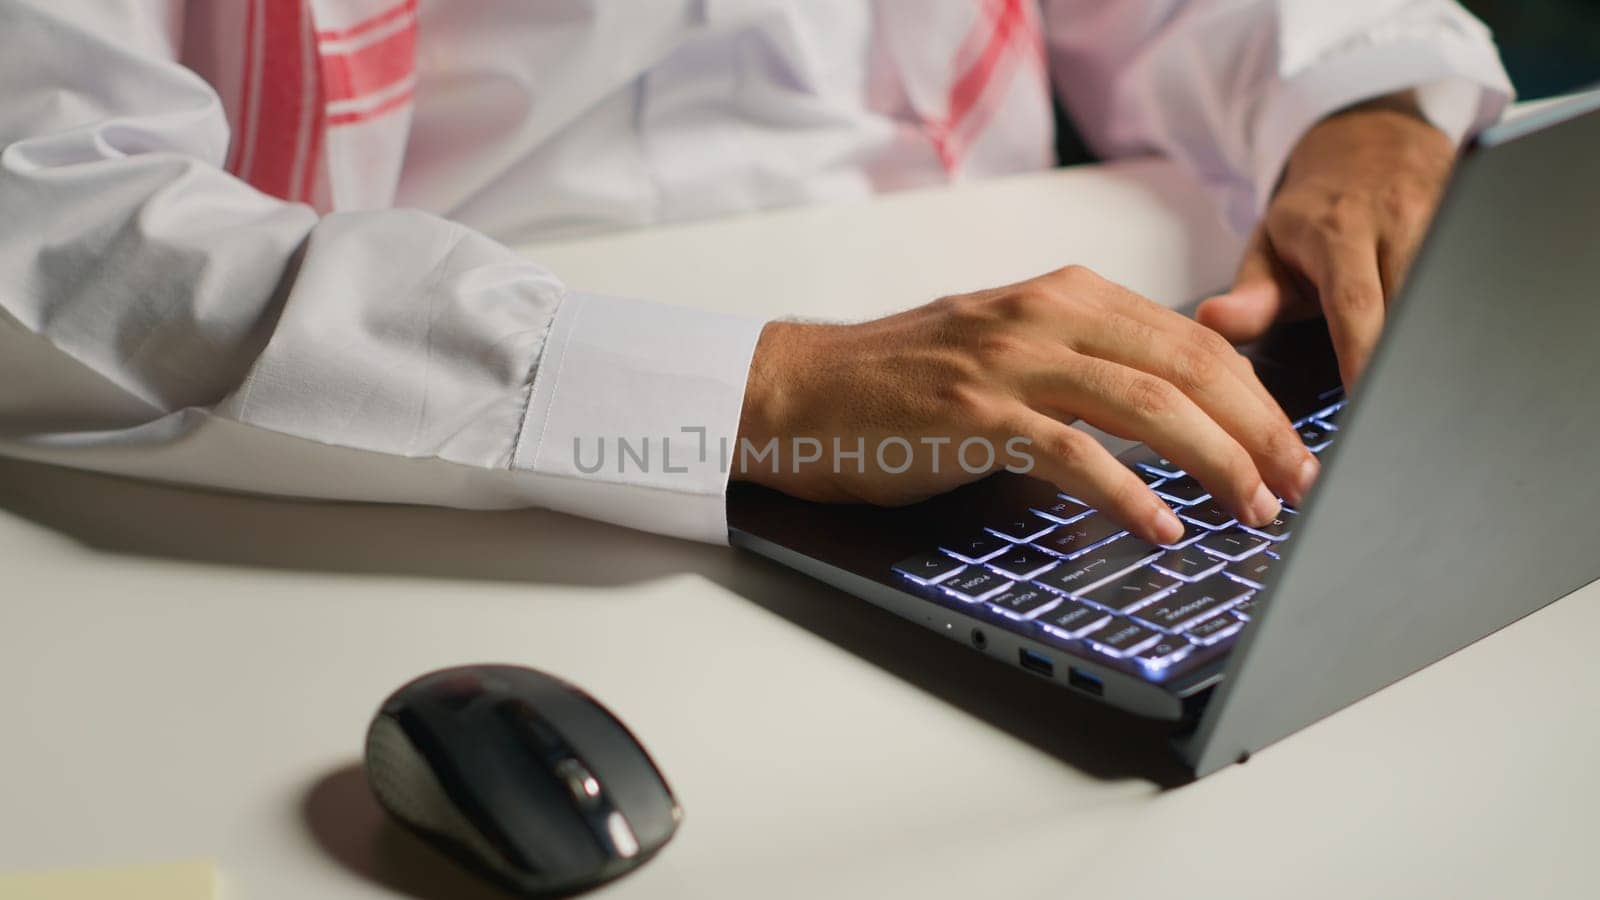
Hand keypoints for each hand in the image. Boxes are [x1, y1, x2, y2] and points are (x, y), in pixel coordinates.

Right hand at [735, 266, 1319, 543]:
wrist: (797, 391)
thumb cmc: (900, 380)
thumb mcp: (1006, 346)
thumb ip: (1084, 362)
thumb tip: (1176, 413)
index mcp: (1063, 294)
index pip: (1193, 336)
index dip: (1256, 395)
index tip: (1291, 446)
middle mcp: (1043, 314)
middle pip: (1188, 365)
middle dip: (1257, 430)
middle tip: (1297, 484)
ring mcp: (1007, 361)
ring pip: (1147, 403)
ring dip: (1214, 462)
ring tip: (1251, 509)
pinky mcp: (972, 414)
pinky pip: (1073, 453)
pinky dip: (1128, 494)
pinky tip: (1160, 527)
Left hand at [1197, 92, 1456, 386]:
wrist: (1372, 141)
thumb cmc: (1315, 211)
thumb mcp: (1270, 247)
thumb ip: (1249, 296)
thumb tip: (1210, 322)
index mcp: (1341, 231)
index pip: (1355, 303)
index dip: (1361, 357)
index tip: (1364, 403)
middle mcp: (1400, 223)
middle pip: (1413, 308)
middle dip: (1405, 364)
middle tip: (1391, 418)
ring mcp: (1447, 223)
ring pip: (1448, 301)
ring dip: (1436, 350)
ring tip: (1419, 401)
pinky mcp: (1474, 231)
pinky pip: (1470, 288)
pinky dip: (1458, 328)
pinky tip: (1446, 365)